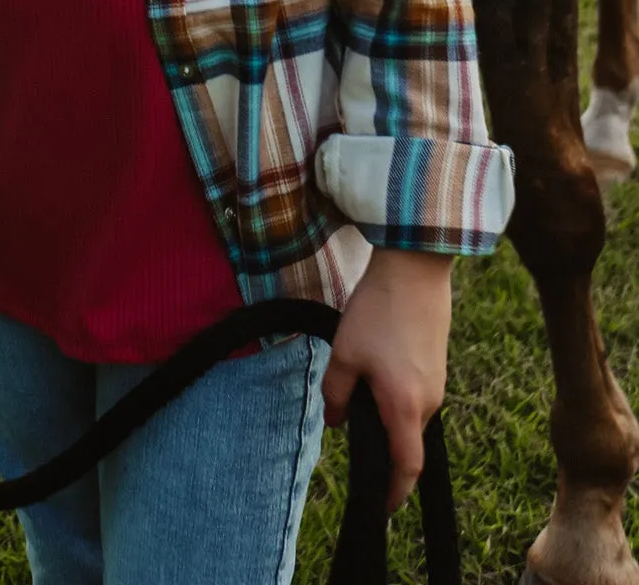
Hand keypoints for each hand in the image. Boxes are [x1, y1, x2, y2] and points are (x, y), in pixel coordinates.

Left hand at [322, 247, 452, 511]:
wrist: (415, 268)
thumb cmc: (378, 311)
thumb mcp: (345, 353)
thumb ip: (336, 394)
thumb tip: (337, 422)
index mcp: (406, 408)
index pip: (406, 467)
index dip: (394, 493)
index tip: (381, 506)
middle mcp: (430, 402)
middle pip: (407, 442)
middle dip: (384, 449)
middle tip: (354, 437)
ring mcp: (438, 383)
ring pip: (411, 416)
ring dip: (389, 417)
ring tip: (358, 391)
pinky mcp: (437, 364)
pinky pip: (417, 395)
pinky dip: (397, 397)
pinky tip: (376, 369)